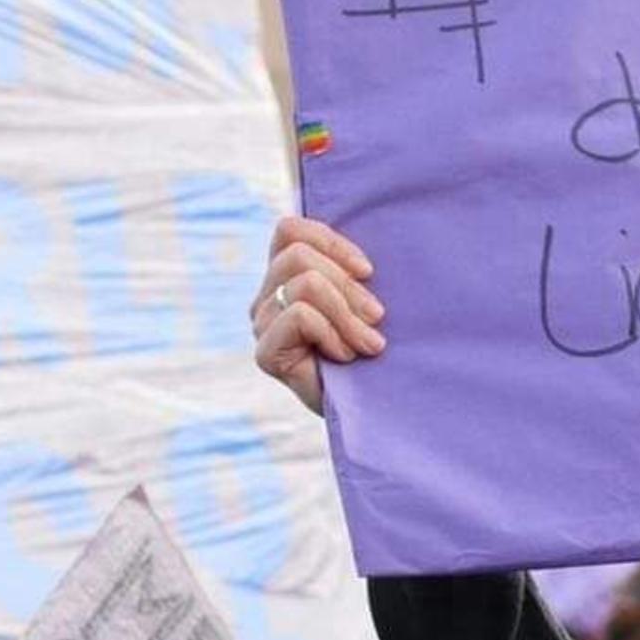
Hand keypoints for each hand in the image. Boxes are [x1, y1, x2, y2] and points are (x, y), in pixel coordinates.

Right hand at [252, 215, 383, 415]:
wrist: (373, 409)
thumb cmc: (375, 352)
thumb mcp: (367, 301)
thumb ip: (354, 270)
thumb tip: (361, 245)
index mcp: (287, 276)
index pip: (289, 229)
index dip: (331, 241)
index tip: (369, 271)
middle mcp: (267, 296)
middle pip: (298, 256)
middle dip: (348, 286)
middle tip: (377, 317)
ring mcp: (262, 323)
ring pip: (304, 284)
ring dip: (347, 315)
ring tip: (368, 343)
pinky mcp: (264, 352)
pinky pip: (300, 316)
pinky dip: (333, 334)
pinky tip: (344, 357)